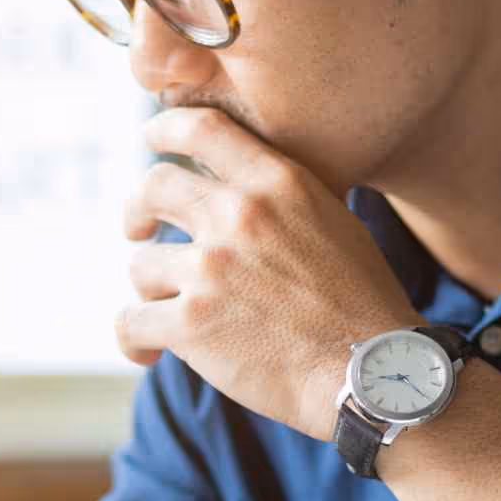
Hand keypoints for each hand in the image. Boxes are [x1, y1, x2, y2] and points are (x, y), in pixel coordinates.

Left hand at [117, 106, 421, 435]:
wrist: (370, 372)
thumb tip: (239, 188)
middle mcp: (238, 216)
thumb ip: (282, 199)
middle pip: (153, 188)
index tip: (150, 139)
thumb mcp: (334, 222)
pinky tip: (147, 352)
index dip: (164, 129)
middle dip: (138, 210)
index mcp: (277, 183)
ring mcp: (210, 270)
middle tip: (138, 230)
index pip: (201, 128)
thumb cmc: (360, 304)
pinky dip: (133, 338)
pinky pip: (130, 321)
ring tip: (170, 313)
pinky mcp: (190, 325)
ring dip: (151, 289)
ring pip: (141, 265)